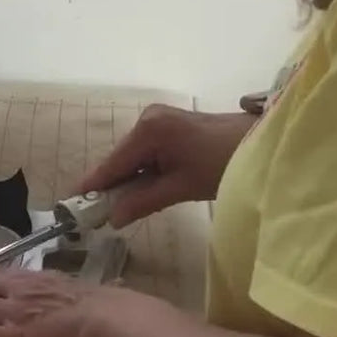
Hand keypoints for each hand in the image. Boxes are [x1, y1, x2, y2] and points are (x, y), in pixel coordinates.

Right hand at [75, 105, 256, 224]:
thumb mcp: (182, 187)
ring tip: (123, 207)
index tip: (72, 206)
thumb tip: (112, 219)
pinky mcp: (171, 124)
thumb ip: (143, 201)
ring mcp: (160, 118)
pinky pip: (147, 151)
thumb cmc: (224, 165)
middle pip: (121, 159)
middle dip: (113, 186)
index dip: (93, 187)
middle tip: (101, 215)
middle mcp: (148, 117)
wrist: (264, 143)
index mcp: (148, 129)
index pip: (111, 164)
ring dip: (131, 180)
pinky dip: (145, 170)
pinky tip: (145, 188)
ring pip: (134, 156)